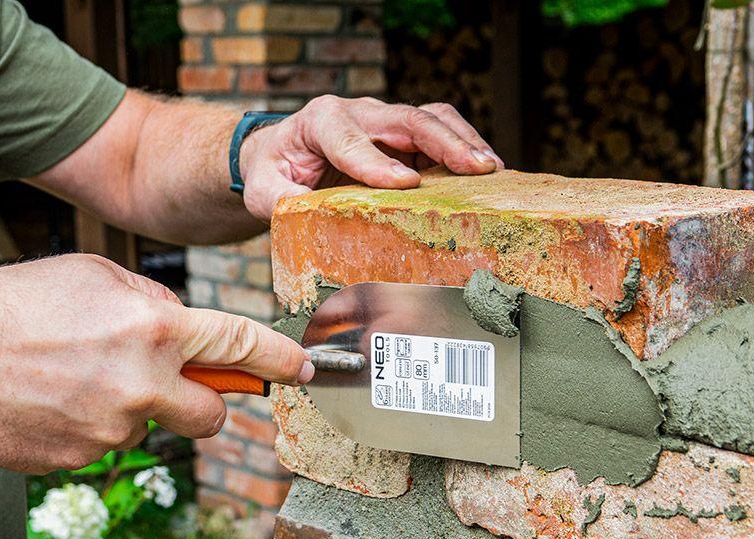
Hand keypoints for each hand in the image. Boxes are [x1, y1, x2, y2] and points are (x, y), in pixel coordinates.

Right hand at [0, 254, 311, 472]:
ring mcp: (114, 429)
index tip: (305, 371)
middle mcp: (145, 385)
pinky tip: (51, 400)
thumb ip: (154, 303)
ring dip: (127, 407)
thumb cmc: (21, 304)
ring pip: (147, 425)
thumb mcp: (98, 277)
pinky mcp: (83, 460)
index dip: (281, 362)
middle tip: (172, 388)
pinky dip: (88, 426)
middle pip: (212, 415)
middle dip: (205, 405)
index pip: (241, 348)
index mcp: (156, 330)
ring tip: (72, 377)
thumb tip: (185, 329)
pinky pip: (104, 444)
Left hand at [238, 96, 503, 219]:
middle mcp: (358, 111)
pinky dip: (463, 147)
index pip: (350, 138)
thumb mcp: (263, 191)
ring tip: (491, 170)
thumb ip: (280, 200)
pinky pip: (439, 132)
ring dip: (463, 142)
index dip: (377, 161)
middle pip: (406, 118)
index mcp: (321, 120)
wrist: (282, 155)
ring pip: (431, 118)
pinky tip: (485, 173)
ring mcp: (384, 120)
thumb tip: (304, 212)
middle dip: (444, 143)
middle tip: (476, 169)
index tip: (406, 183)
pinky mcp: (403, 135)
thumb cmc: (273, 173)